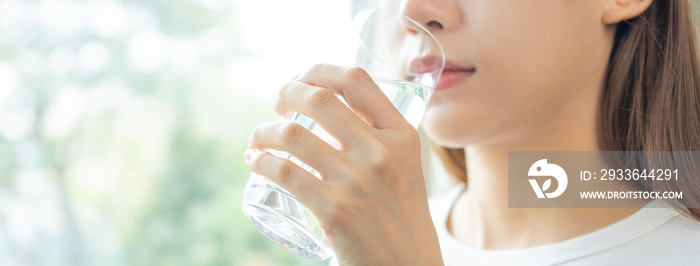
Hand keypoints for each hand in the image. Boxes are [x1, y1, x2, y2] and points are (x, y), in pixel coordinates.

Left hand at [245, 64, 443, 265]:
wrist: (408, 265)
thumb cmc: (400, 215)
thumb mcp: (405, 166)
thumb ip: (379, 138)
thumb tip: (330, 111)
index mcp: (402, 135)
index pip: (356, 80)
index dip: (318, 70)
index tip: (301, 79)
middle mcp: (382, 152)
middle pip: (319, 99)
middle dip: (286, 93)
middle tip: (277, 105)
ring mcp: (358, 181)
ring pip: (292, 136)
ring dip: (264, 131)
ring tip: (258, 138)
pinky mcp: (335, 210)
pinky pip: (284, 173)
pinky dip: (261, 161)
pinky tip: (255, 160)